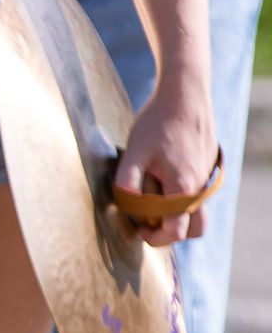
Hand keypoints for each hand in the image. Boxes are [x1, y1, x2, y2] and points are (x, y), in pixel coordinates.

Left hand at [116, 82, 219, 246]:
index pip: (175, 232)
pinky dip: (184, 195)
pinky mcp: (209, 167)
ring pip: (199, 211)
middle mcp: (200, 188)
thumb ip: (127, 179)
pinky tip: (164, 174)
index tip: (138, 230)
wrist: (185, 95)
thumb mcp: (134, 150)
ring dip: (179, 214)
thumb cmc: (157, 122)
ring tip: (156, 199)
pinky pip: (200, 192)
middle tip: (149, 220)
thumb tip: (122, 202)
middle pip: (194, 229)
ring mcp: (208, 178)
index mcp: (183, 189)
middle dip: (171, 231)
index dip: (155, 237)